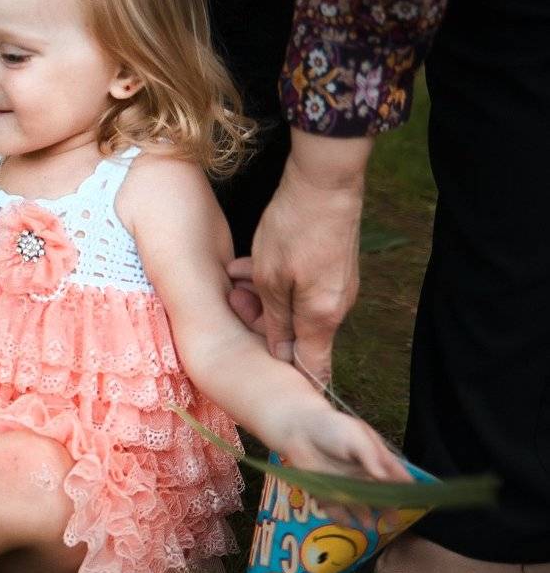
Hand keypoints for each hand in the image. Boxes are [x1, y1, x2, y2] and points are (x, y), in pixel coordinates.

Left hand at [239, 131, 372, 385]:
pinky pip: (299, 285)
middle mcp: (336, 307)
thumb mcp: (271, 278)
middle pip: (294, 333)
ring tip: (240, 271)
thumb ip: (275, 320)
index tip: (275, 391)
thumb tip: (280, 354)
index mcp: (321, 318)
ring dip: (262, 293)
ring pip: (291, 304)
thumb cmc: (294, 229)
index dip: (294, 383)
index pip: (313, 369)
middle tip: (236, 295)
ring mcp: (336, 286)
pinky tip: (253, 260)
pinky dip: (275, 277)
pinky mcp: (332, 267)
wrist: (325, 181)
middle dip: (260, 319)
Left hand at [277, 404, 413, 524]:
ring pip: (359, 505)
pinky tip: (347, 524)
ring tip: (370, 526)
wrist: (298, 427)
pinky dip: (341, 517)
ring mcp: (345, 485)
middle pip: (380, 496)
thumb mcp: (356, 436)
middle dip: (387, 509)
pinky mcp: (325, 490)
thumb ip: (371, 456)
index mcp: (376, 460)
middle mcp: (363, 475)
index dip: (406, 489)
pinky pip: (335, 508)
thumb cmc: (333, 427)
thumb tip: (384, 477)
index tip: (416, 501)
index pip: (396, 477)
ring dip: (365, 516)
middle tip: (394, 521)